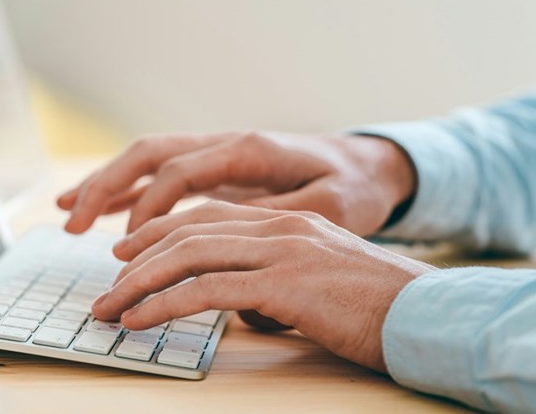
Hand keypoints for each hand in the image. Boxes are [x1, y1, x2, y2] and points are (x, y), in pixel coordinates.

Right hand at [57, 132, 415, 235]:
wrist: (369, 164)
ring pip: (147, 161)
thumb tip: (230, 244)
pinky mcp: (217, 172)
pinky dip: (128, 192)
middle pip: (149, 154)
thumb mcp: (333, 205)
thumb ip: (280, 220)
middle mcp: (224, 145)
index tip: (126, 245)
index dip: (147, 206)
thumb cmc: (354, 185)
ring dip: (106, 184)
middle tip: (70, 222)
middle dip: (105, 185)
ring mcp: (217, 156)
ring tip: (65, 213)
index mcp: (248, 150)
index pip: (180, 171)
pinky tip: (101, 211)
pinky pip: (161, 176)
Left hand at [92, 202, 435, 371]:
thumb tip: (242, 307)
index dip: (161, 232)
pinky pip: (206, 290)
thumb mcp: (320, 280)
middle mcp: (278, 227)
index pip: (207, 216)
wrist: (428, 314)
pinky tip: (140, 319)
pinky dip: (164, 303)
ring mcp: (280, 251)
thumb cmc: (376, 305)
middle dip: (138, 260)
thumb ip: (276, 281)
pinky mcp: (283, 283)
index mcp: (286, 221)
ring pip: (189, 256)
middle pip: (188, 232)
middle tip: (107, 285)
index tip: (127, 253)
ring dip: (139, 283)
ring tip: (110, 308)